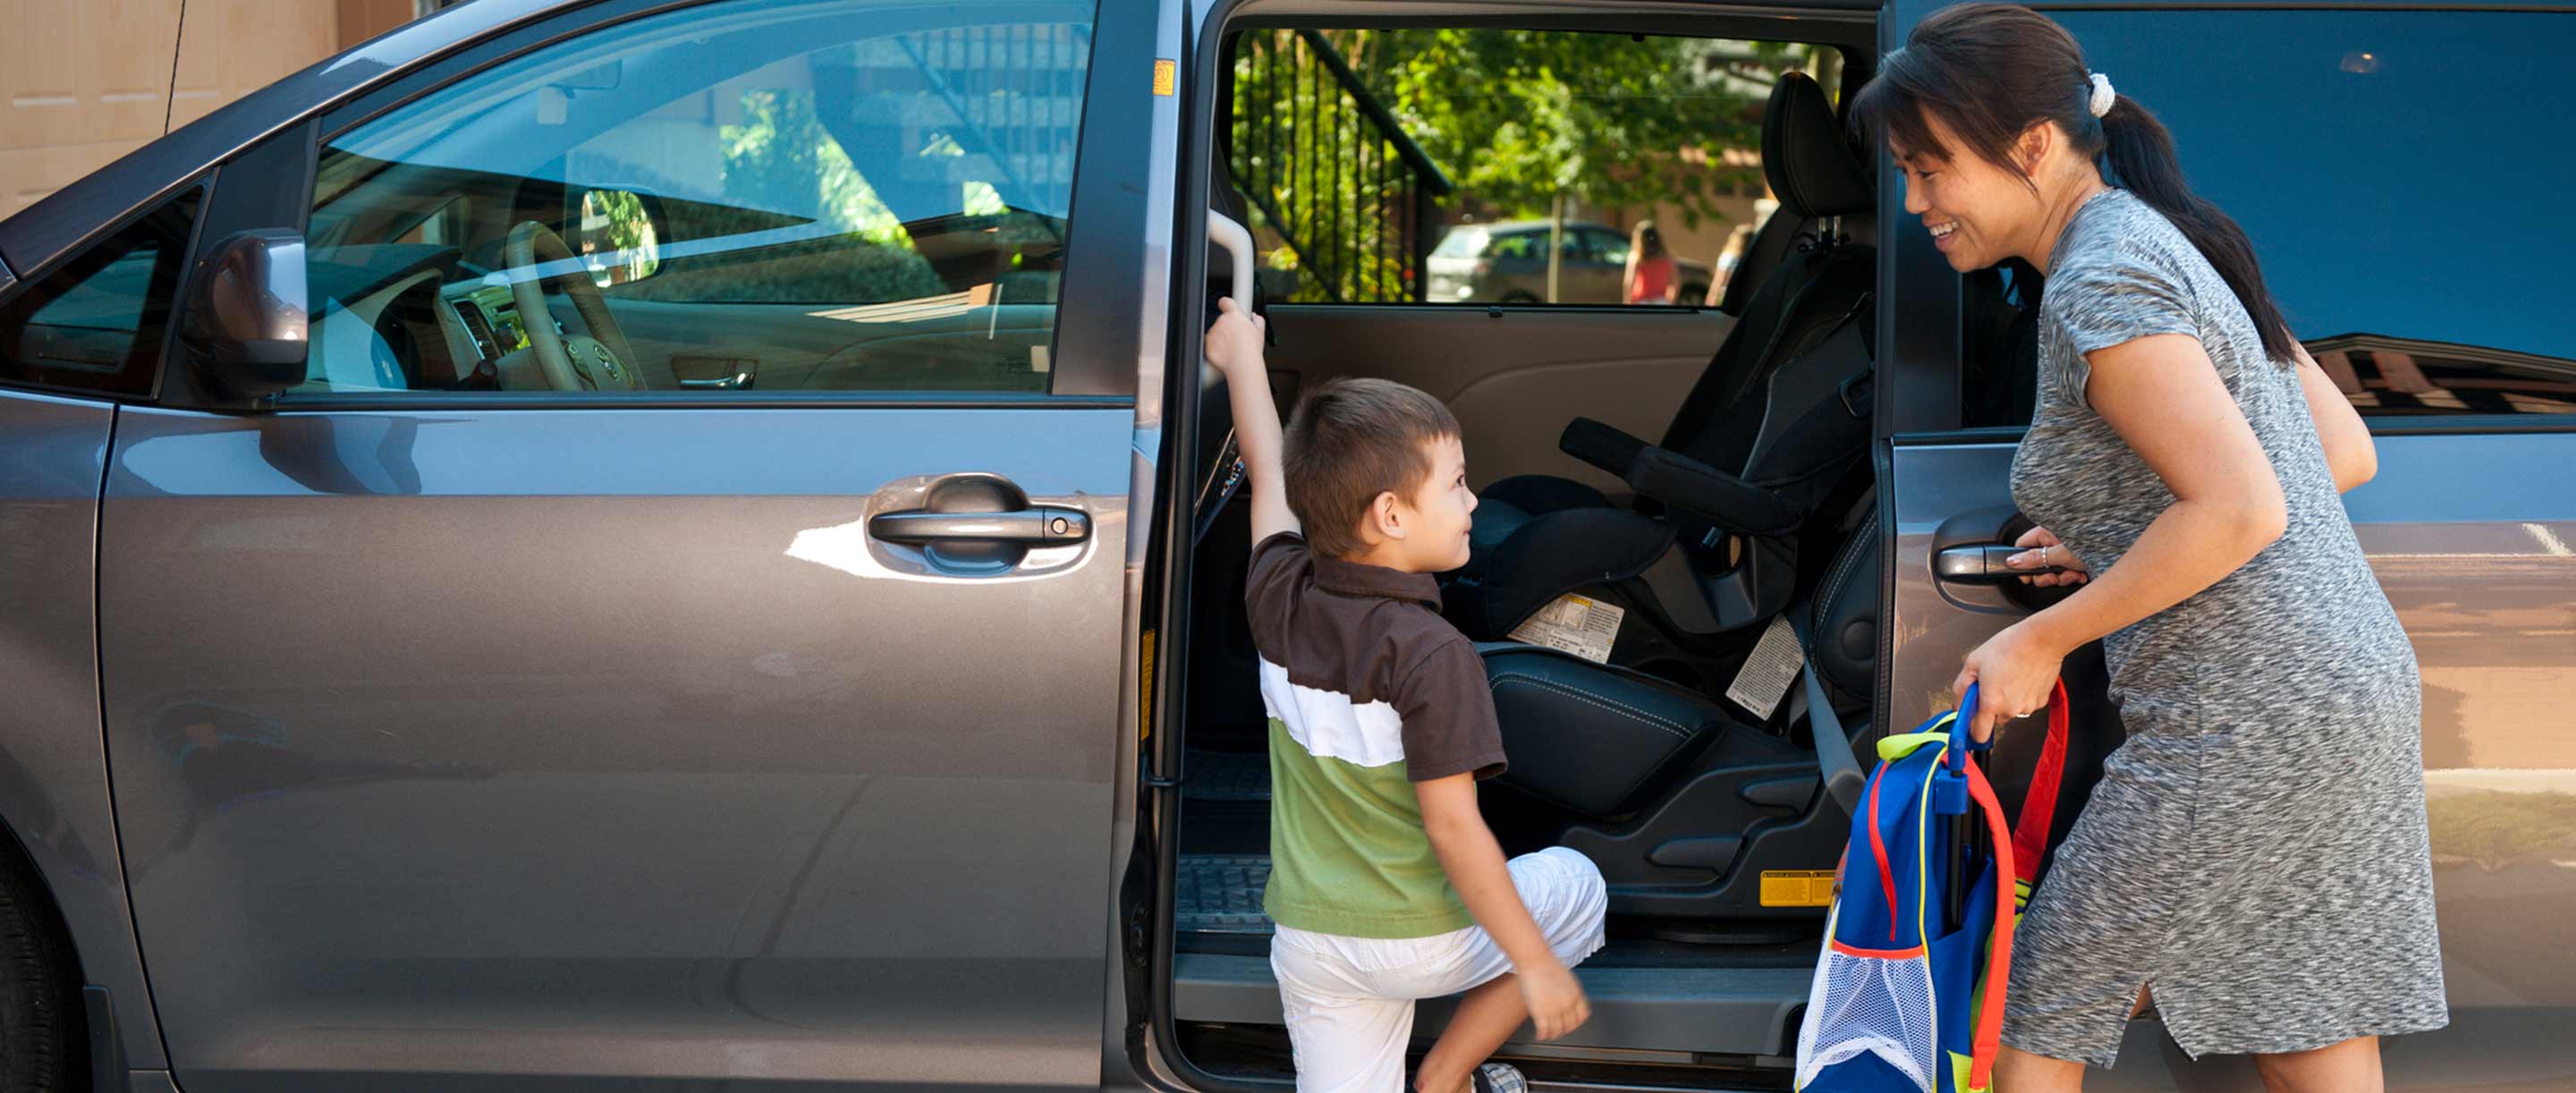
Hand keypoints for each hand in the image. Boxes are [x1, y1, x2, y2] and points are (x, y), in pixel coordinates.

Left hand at [1204, 297, 1266, 378]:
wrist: (1242, 364)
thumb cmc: (1251, 350)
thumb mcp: (1260, 332)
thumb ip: (1257, 321)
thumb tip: (1255, 317)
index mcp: (1234, 315)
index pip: (1226, 302)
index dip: (1226, 304)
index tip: (1226, 307)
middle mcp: (1221, 321)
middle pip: (1221, 320)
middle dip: (1227, 327)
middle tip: (1237, 338)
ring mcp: (1213, 332)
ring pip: (1215, 332)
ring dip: (1221, 338)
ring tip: (1232, 348)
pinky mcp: (1207, 344)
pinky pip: (1209, 343)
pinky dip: (1215, 348)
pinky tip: (1225, 354)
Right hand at [1518, 958, 1590, 1040]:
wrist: (1535, 960)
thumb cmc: (1547, 964)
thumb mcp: (1566, 978)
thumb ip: (1568, 991)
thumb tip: (1564, 998)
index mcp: (1577, 995)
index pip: (1582, 1016)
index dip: (1576, 1022)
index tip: (1571, 1024)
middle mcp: (1568, 1004)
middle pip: (1570, 1025)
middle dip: (1564, 1030)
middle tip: (1558, 1031)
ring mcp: (1555, 1010)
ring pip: (1557, 1030)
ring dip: (1553, 1035)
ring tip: (1548, 1035)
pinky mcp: (1540, 1012)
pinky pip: (1543, 1030)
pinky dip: (1542, 1035)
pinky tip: (1539, 1036)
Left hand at [1951, 621, 2067, 743]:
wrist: (2041, 640)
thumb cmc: (2008, 647)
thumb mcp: (1973, 663)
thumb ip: (1961, 689)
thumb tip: (1957, 705)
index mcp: (1992, 703)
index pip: (1979, 734)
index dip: (1972, 729)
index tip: (1970, 719)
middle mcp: (2011, 710)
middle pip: (1994, 719)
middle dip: (1989, 706)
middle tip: (1989, 684)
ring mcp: (2028, 707)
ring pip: (2010, 711)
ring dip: (2005, 700)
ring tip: (2007, 676)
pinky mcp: (2041, 702)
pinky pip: (2024, 703)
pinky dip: (2020, 695)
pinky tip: (2020, 677)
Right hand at [2004, 525, 2090, 587]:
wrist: (2124, 550)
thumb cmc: (2097, 544)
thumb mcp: (2062, 554)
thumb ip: (2035, 559)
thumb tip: (2012, 561)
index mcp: (2047, 532)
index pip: (2023, 546)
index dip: (2022, 563)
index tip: (2029, 577)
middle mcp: (2056, 540)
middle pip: (2037, 562)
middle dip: (2047, 575)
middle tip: (2056, 577)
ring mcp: (2067, 550)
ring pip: (2054, 570)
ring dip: (2063, 577)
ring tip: (2076, 574)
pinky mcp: (2077, 559)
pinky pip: (2067, 572)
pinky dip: (2074, 576)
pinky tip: (2083, 574)